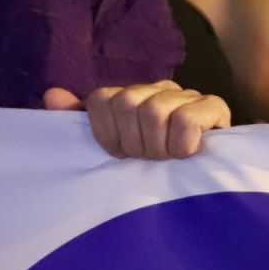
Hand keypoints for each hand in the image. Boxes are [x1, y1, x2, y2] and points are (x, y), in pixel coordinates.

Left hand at [43, 81, 230, 158]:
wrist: (205, 181)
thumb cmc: (154, 163)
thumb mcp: (115, 144)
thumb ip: (82, 120)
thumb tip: (52, 95)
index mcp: (135, 93)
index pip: (102, 98)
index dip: (106, 133)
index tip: (120, 154)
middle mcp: (161, 88)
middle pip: (127, 102)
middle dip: (133, 142)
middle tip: (146, 159)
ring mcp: (189, 95)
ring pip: (155, 111)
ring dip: (158, 146)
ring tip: (167, 159)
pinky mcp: (215, 106)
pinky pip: (186, 120)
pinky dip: (181, 144)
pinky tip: (187, 153)